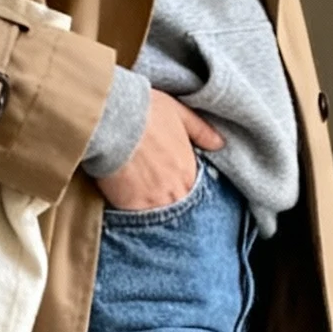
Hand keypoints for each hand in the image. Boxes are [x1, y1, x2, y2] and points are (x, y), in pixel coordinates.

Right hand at [95, 89, 224, 210]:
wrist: (112, 119)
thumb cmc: (145, 111)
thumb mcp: (179, 113)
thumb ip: (201, 130)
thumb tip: (220, 143)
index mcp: (189, 171)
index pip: (196, 192)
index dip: (184, 189)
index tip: (173, 186)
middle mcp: (177, 191)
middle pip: (179, 208)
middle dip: (170, 204)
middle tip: (155, 196)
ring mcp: (155, 202)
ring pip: (160, 217)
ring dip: (153, 213)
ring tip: (141, 203)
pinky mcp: (131, 208)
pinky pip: (137, 220)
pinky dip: (133, 216)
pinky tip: (127, 207)